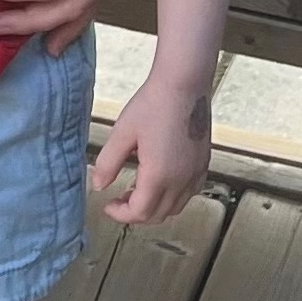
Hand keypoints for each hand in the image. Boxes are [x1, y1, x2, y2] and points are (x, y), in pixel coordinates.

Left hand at [89, 71, 211, 224]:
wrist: (184, 85)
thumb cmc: (153, 104)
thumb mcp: (122, 133)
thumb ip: (108, 163)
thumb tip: (98, 185)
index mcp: (158, 175)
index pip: (140, 213)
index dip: (121, 214)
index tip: (108, 206)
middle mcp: (181, 181)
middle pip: (158, 215)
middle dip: (136, 213)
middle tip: (119, 200)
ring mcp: (195, 174)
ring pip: (175, 208)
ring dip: (155, 207)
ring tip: (136, 191)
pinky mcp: (203, 165)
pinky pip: (189, 194)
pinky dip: (173, 198)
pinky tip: (160, 181)